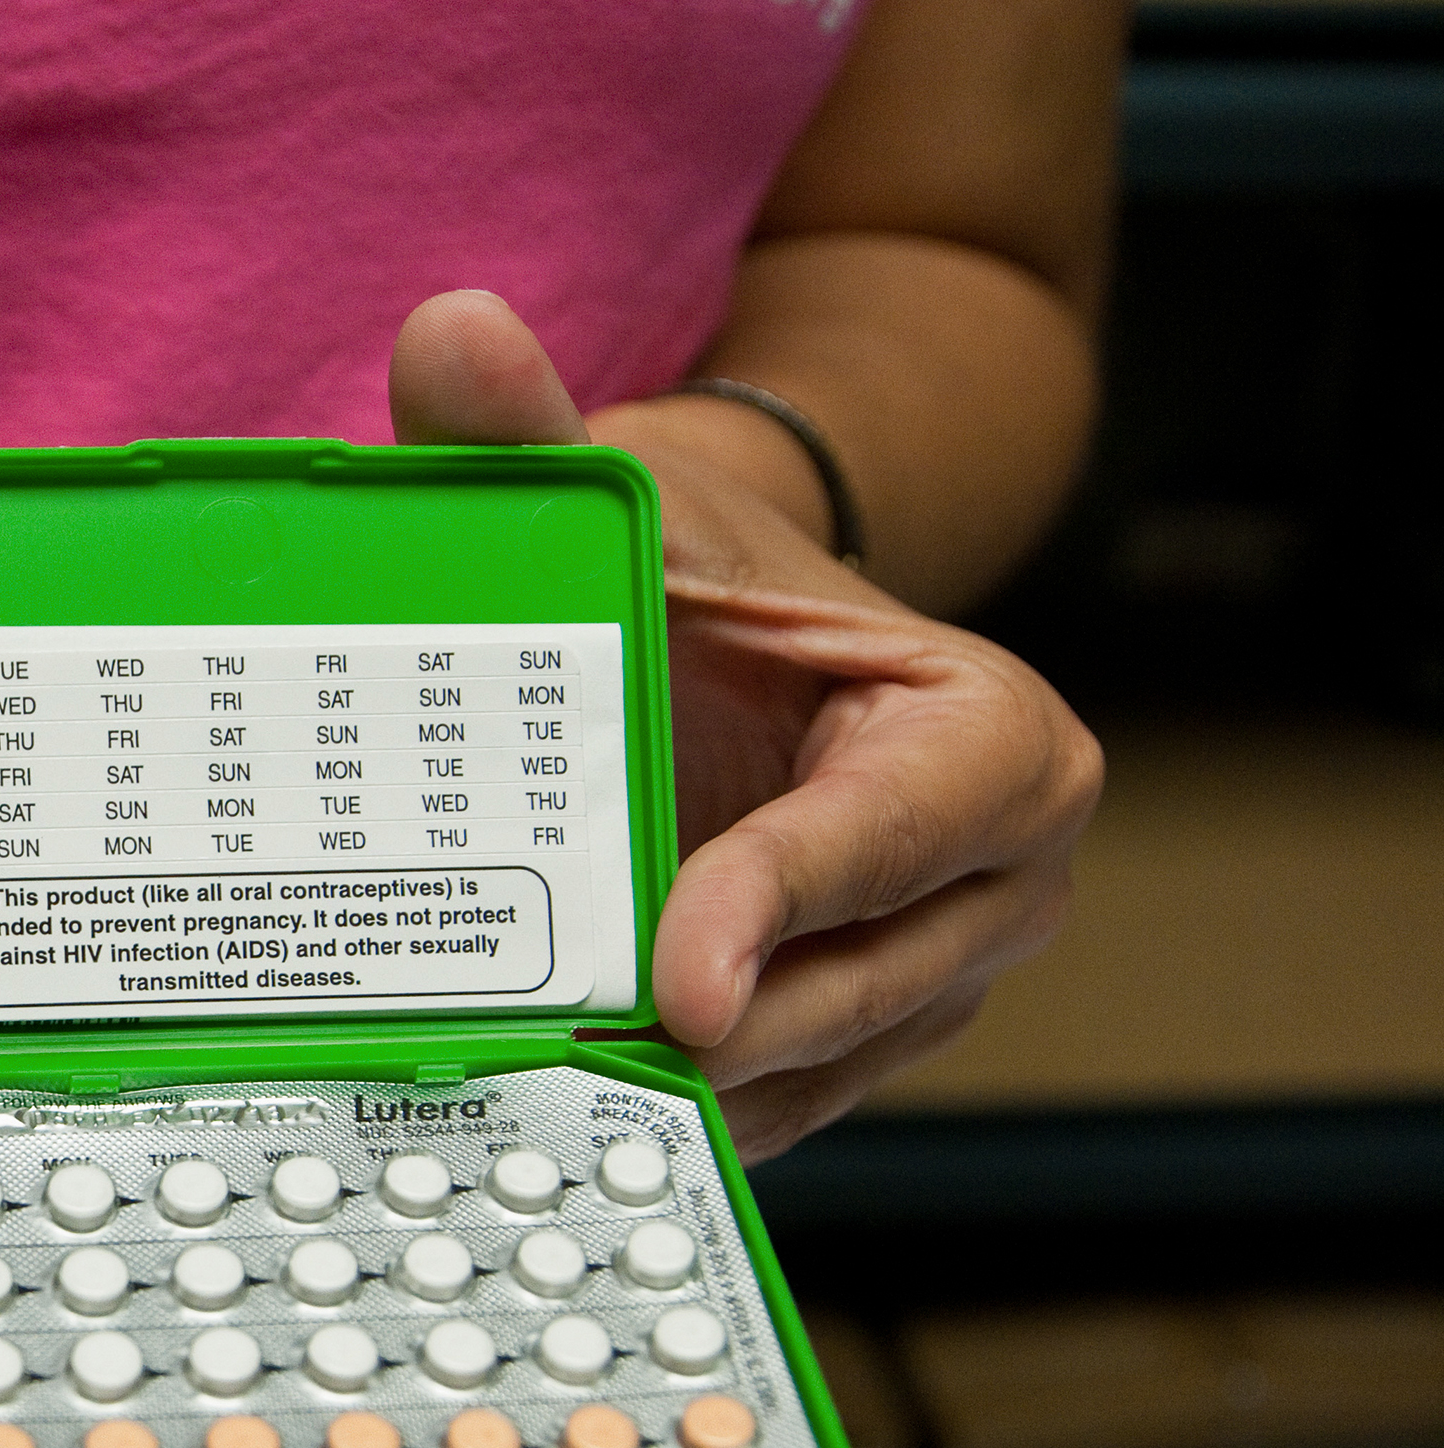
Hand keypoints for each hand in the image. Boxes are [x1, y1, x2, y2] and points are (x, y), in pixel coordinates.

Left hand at [390, 292, 1101, 1158]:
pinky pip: (777, 1107)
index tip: (677, 983)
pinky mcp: (857, 1043)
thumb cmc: (700, 576)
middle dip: (717, 1033)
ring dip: (685, 1092)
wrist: (726, 650)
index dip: (779, 907)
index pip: (886, 838)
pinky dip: (678, 1113)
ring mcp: (935, 976)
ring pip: (815, 1069)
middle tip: (569, 1057)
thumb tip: (450, 333)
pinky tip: (568, 1105)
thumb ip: (533, 439)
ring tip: (546, 1088)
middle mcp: (997, 874)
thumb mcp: (627, 504)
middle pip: (858, 986)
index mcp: (987, 736)